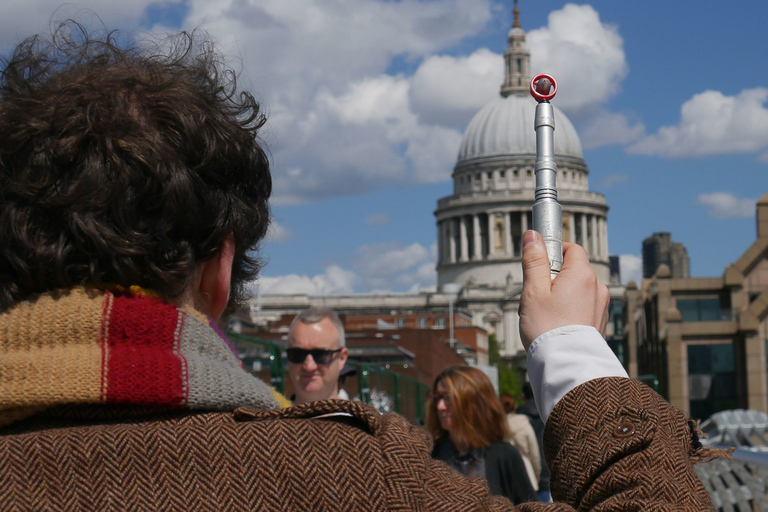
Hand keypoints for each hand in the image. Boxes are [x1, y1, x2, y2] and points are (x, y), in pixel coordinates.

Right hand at [518, 230, 609, 349]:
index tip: (539, 264)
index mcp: (582, 275)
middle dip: (554, 279)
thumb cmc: (547, 328)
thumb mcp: (533, 291)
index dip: (554, 252)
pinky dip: (570, 311)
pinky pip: (584, 308)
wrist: (566, 366)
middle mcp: (598, 287)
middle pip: (573, 271)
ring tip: (544, 317)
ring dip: (562, 296)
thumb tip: (533, 235)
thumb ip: (534, 261)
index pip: (571, 249)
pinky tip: (556, 326)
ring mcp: (602, 306)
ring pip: (578, 291)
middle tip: (536, 297)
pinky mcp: (601, 322)